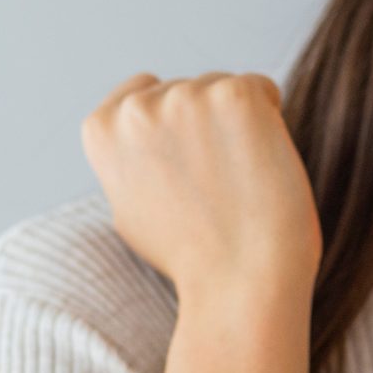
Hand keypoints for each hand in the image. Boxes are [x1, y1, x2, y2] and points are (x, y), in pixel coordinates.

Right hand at [80, 71, 322, 300]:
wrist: (239, 283)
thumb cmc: (191, 258)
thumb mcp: (129, 207)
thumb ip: (130, 160)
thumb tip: (143, 134)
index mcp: (101, 131)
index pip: (141, 91)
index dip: (172, 128)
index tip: (185, 168)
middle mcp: (136, 108)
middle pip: (185, 89)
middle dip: (205, 125)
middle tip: (214, 187)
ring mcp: (185, 97)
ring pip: (222, 88)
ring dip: (237, 125)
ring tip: (236, 183)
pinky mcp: (234, 95)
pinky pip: (262, 89)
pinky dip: (270, 121)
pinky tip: (260, 166)